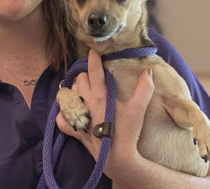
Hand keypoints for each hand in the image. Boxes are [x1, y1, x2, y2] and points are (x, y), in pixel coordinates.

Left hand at [55, 49, 154, 178]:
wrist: (117, 158)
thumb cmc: (127, 131)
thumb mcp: (138, 108)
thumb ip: (144, 88)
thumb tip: (148, 71)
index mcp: (101, 94)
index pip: (93, 70)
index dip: (93, 58)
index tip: (93, 51)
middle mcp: (86, 102)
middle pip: (79, 79)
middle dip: (85, 75)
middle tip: (93, 76)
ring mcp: (78, 116)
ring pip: (69, 94)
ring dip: (74, 90)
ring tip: (82, 90)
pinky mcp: (74, 130)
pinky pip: (61, 118)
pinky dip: (64, 113)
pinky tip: (71, 111)